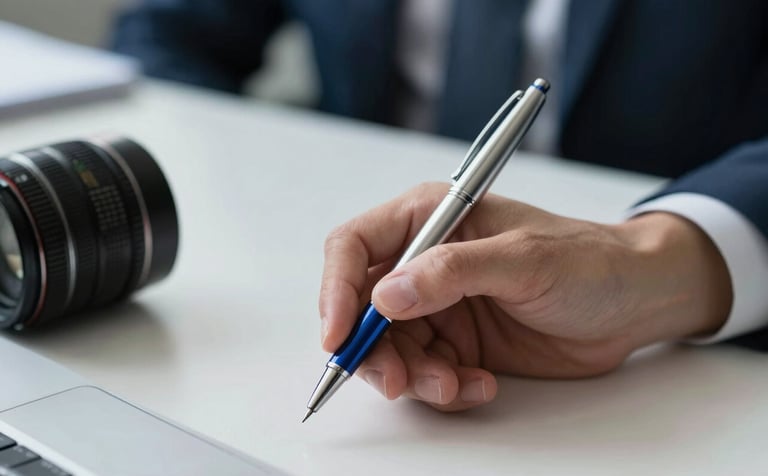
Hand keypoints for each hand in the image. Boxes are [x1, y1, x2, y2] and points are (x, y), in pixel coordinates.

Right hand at [318, 183, 730, 411]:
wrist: (632, 302)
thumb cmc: (588, 260)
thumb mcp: (524, 258)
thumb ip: (453, 271)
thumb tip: (387, 294)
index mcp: (430, 219)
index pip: (355, 248)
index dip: (336, 291)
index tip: (338, 336)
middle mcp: (425, 262)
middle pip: (362, 308)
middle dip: (373, 350)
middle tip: (398, 381)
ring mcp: (440, 306)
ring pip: (391, 350)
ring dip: (414, 377)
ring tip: (455, 384)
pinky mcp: (457, 343)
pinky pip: (425, 374)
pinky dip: (443, 389)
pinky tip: (479, 385)